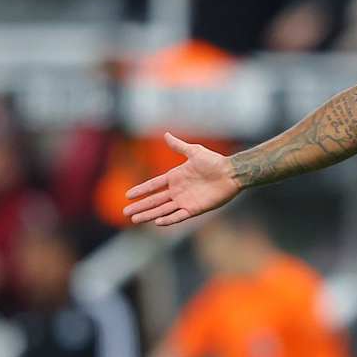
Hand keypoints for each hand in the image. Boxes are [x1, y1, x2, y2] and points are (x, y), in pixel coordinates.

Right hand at [123, 133, 241, 225]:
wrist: (231, 173)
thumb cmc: (214, 161)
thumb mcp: (194, 151)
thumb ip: (178, 146)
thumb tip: (166, 134)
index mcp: (175, 177)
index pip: (153, 185)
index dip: (141, 190)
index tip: (128, 195)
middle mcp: (177, 191)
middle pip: (154, 200)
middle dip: (140, 206)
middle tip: (125, 212)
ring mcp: (185, 201)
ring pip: (162, 210)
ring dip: (149, 215)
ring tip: (135, 219)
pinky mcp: (194, 209)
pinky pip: (179, 216)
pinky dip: (168, 219)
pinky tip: (157, 222)